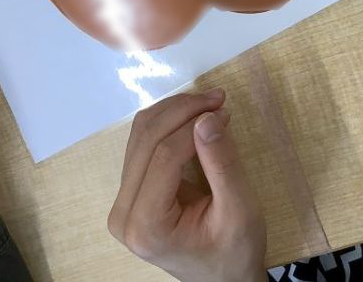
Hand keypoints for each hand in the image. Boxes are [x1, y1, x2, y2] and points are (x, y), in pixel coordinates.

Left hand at [108, 89, 266, 281]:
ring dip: (175, 111)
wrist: (225, 279)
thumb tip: (206, 117)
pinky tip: (194, 117)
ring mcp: (123, 202)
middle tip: (218, 98)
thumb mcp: (239, 210)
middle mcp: (123, 215)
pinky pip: (142, 143)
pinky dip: (169, 122)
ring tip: (210, 103)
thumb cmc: (234, 251)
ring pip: (140, 135)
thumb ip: (222, 163)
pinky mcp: (131, 191)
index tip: (224, 109)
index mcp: (146, 227)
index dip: (193, 125)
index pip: (164, 156)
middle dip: (183, 110)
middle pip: (146, 140)